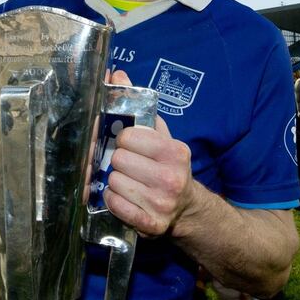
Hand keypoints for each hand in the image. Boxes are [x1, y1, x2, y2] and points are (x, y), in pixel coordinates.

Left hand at [102, 70, 194, 236]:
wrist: (186, 208)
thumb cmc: (167, 166)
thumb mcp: (160, 135)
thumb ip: (138, 104)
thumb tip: (116, 74)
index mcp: (175, 152)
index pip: (128, 136)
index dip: (123, 140)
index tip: (129, 145)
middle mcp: (171, 178)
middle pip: (117, 160)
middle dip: (117, 161)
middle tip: (128, 166)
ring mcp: (161, 203)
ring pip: (112, 182)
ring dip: (114, 182)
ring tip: (127, 182)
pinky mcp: (150, 224)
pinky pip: (114, 204)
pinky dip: (113, 200)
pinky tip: (124, 197)